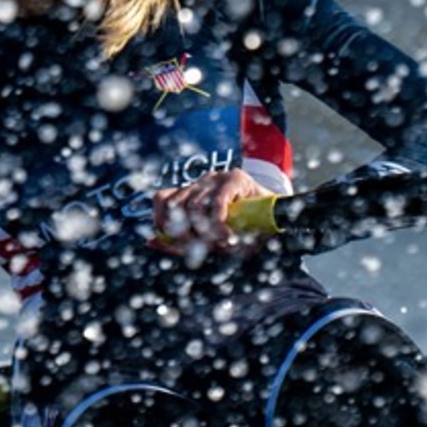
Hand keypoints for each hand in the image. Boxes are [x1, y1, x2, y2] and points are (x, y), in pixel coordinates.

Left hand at [149, 169, 270, 255]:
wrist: (276, 215)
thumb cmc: (241, 228)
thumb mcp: (209, 239)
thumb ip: (181, 242)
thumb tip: (150, 241)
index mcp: (190, 193)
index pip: (162, 200)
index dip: (160, 222)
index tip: (166, 242)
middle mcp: (200, 182)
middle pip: (175, 206)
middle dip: (184, 234)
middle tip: (202, 248)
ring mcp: (217, 178)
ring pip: (194, 206)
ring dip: (205, 232)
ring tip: (221, 243)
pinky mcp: (235, 178)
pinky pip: (216, 203)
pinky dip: (218, 225)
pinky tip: (228, 237)